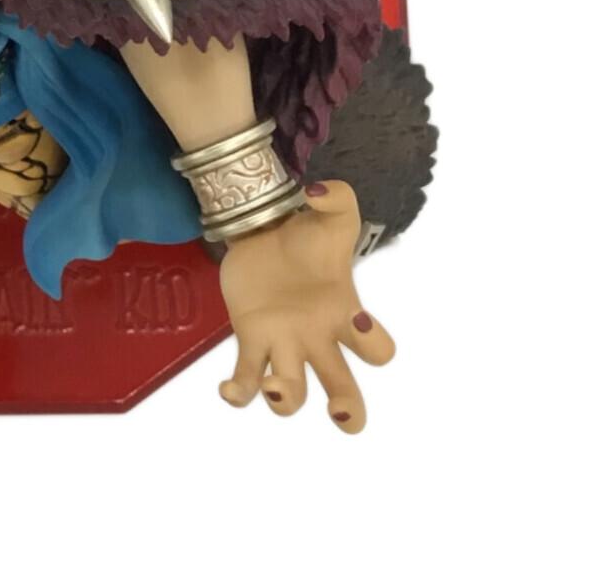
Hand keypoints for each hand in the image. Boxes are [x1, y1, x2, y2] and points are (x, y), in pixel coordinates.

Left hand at [217, 180, 394, 432]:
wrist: (263, 228)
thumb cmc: (307, 233)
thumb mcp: (331, 210)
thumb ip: (336, 197)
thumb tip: (318, 191)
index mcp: (345, 314)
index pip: (377, 347)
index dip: (375, 345)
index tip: (360, 324)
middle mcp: (318, 338)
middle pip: (343, 387)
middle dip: (347, 409)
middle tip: (339, 414)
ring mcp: (284, 343)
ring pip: (292, 391)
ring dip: (286, 398)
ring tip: (272, 385)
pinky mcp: (251, 339)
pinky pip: (247, 378)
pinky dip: (239, 392)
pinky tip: (228, 389)